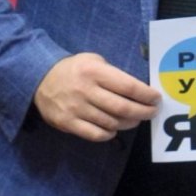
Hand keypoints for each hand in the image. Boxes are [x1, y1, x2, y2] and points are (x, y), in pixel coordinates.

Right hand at [34, 53, 160, 141]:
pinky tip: (114, 129)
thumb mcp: (93, 61)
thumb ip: (113, 74)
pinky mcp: (68, 123)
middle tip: (152, 112)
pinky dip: (110, 134)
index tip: (156, 99)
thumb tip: (139, 90)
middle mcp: (86, 91)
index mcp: (94, 72)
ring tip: (135, 119)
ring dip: (129, 123)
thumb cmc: (74, 69)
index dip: (146, 95)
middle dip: (143, 112)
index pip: (128, 86)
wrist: (38, 78)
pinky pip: (96, 134)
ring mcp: (76, 109)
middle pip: (123, 108)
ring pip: (112, 123)